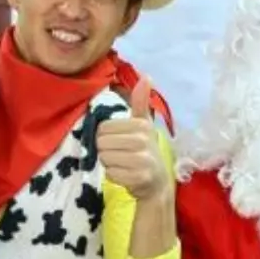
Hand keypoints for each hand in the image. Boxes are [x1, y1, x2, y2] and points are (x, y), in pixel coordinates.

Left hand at [96, 79, 167, 200]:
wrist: (157, 181)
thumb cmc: (145, 149)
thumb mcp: (143, 124)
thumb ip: (141, 102)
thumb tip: (146, 76)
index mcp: (141, 125)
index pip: (103, 128)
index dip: (106, 136)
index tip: (119, 141)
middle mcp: (143, 140)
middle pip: (102, 143)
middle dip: (106, 150)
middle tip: (121, 154)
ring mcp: (142, 160)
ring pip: (104, 158)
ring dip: (109, 163)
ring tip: (123, 163)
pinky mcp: (138, 178)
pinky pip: (110, 173)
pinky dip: (114, 175)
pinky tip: (125, 174)